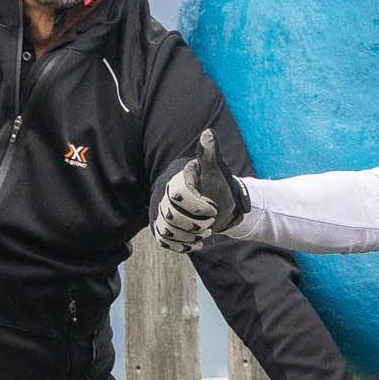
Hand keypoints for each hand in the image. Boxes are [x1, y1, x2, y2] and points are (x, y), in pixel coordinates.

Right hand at [154, 126, 246, 252]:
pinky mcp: (162, 227)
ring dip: (189, 236)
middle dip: (194, 223)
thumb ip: (210, 154)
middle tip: (210, 223)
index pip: (179, 195)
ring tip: (204, 233)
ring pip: (167, 230)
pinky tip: (196, 243)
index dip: (198, 206)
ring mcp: (161, 211)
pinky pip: (164, 241)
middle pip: (172, 216)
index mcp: (176, 179)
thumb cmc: (216, 185)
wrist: (217, 202)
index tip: (214, 209)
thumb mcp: (215, 170)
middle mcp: (164, 194)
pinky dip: (182, 245)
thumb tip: (208, 133)